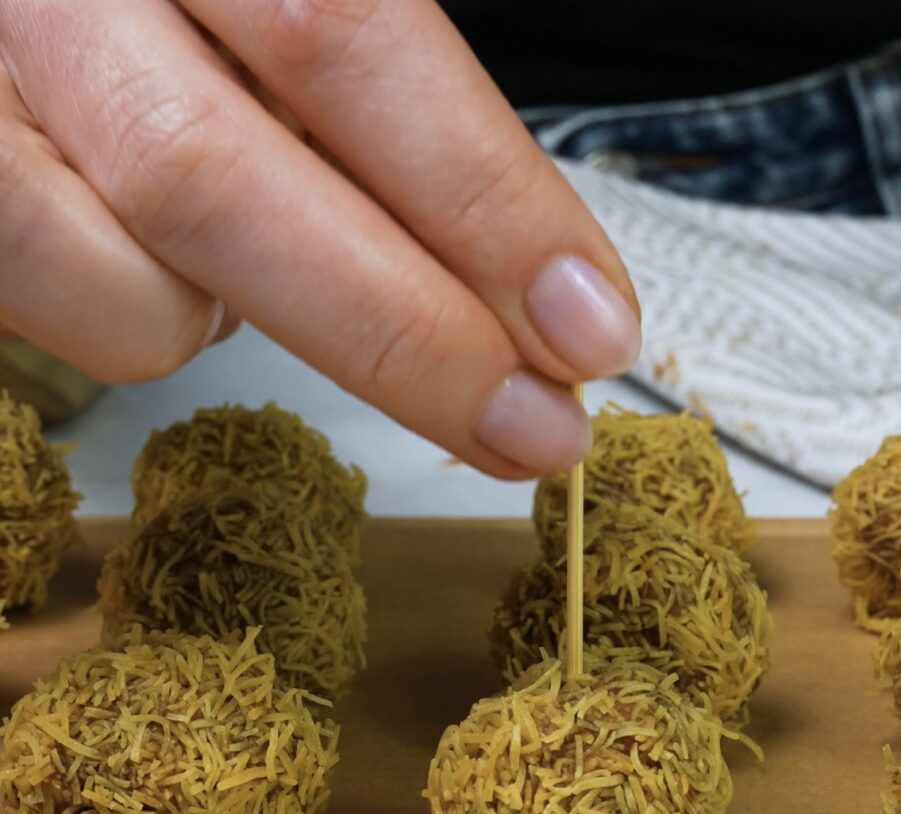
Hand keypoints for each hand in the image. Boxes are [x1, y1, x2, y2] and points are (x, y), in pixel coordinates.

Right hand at [0, 0, 640, 476]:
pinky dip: (149, 311)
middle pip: (214, 176)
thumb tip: (518, 288)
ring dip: (243, 313)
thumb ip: (375, 107)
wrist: (36, 0)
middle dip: (410, 335)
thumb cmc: (190, 18)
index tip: (589, 325)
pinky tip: (156, 245)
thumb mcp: (282, 19)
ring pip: (125, 283)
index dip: (483, 200)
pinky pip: (67, 311)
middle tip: (536, 428)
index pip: (348, 35)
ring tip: (261, 247)